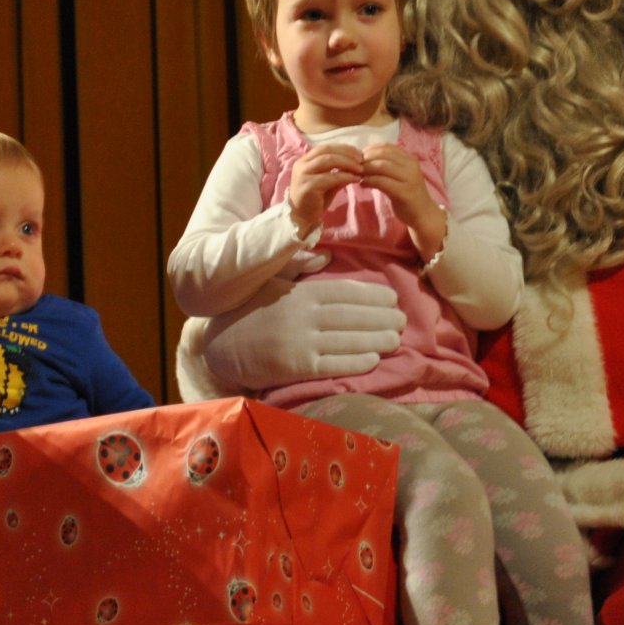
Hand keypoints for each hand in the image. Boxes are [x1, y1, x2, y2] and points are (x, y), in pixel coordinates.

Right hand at [200, 277, 405, 390]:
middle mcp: (304, 316)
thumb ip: (299, 266)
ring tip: (395, 339)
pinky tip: (374, 359)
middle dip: (382, 318)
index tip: (393, 298)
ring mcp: (301, 343)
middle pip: (353, 316)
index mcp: (301, 293)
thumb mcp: (271, 280)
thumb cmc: (250, 310)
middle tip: (402, 320)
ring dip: (376, 340)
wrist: (221, 345)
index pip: (346, 292)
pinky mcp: (296, 367)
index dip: (373, 296)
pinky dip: (356, 362)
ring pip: (348, 341)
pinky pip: (333, 364)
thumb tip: (326, 257)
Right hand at [286, 143, 362, 235]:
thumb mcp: (329, 183)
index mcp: (305, 160)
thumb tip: (357, 165)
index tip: (358, 153)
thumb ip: (339, 173)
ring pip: (327, 161)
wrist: (300, 217)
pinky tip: (355, 179)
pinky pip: (329, 177)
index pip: (325, 148)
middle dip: (346, 153)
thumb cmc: (315, 199)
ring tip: (360, 169)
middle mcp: (301, 164)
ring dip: (347, 163)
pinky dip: (344, 176)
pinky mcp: (308, 186)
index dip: (343, 148)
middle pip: (327, 151)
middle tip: (362, 159)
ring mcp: (303, 175)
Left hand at [359, 143, 445, 259]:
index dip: (370, 150)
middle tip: (354, 167)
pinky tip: (362, 184)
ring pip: (381, 166)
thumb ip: (386, 165)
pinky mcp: (404, 192)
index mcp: (409, 158)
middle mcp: (411, 165)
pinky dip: (369, 181)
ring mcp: (409, 178)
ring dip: (365, 169)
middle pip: (382, 155)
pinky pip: (382, 182)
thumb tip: (363, 157)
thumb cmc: (407, 193)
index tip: (358, 157)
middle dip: (365, 159)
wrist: (423, 214)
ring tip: (357, 175)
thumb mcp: (399, 175)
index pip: (386, 147)